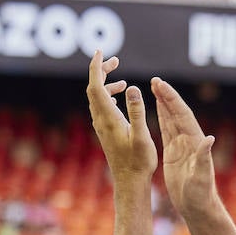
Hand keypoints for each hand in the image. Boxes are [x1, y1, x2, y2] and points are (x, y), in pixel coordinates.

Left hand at [88, 52, 156, 183]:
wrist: (129, 182)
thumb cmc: (138, 162)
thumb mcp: (141, 135)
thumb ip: (136, 111)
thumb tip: (132, 87)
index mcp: (108, 118)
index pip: (96, 86)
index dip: (96, 67)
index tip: (101, 52)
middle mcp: (101, 120)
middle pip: (93, 89)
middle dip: (100, 71)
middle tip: (115, 60)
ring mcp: (102, 126)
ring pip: (97, 98)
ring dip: (106, 84)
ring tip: (123, 80)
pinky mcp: (105, 131)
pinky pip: (102, 107)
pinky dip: (108, 96)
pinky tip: (119, 98)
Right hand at [151, 77, 216, 217]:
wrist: (197, 207)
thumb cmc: (201, 194)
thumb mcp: (202, 177)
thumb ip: (204, 158)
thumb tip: (209, 139)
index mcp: (195, 141)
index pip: (182, 115)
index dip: (172, 99)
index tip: (161, 86)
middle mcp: (189, 140)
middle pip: (176, 112)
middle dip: (166, 96)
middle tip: (155, 80)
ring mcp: (181, 145)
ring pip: (171, 119)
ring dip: (163, 103)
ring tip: (154, 88)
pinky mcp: (174, 153)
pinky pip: (166, 131)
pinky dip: (161, 118)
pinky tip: (156, 109)